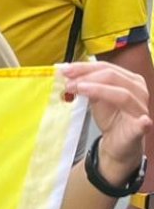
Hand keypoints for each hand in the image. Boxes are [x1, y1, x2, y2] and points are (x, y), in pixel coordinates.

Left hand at [64, 62, 151, 185]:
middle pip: (113, 76)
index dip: (84, 67)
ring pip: (123, 95)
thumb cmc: (110, 117)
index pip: (106, 67)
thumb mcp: (96, 96)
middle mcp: (139, 92)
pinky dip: (142, 123)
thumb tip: (67, 72)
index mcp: (130, 80)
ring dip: (98, 90)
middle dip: (87, 77)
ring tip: (80, 89)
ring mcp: (141, 110)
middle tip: (69, 83)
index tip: (65, 70)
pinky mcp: (140, 129)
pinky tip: (143, 121)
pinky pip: (142, 125)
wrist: (116, 141)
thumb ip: (86, 84)